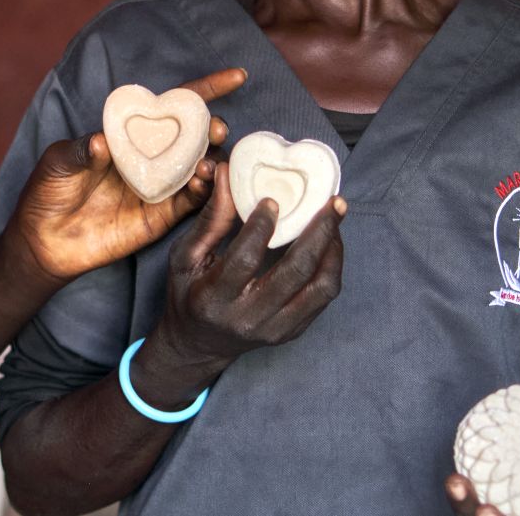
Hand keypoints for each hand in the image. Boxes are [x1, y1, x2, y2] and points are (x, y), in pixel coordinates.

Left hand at [6, 68, 245, 281]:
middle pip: (194, 136)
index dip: (205, 90)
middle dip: (211, 127)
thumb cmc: (49, 190)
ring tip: (209, 160)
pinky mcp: (161, 217)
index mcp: (131, 134)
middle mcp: (152, 157)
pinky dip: (204, 191)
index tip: (236, 77)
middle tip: (216, 128)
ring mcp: (159, 186)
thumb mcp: (58, 162)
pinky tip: (205, 182)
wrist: (43, 239)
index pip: (172, 106)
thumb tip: (102, 144)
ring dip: (212, 159)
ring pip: (200, 167)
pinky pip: (191, 202)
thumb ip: (81, 151)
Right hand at [128, 162, 344, 404]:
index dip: (262, 227)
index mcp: (214, 298)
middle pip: (295, 272)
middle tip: (332, 202)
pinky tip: (329, 244)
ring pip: (320, 288)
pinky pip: (322, 299)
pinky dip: (331, 267)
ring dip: (333, 250)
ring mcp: (274, 330)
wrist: (198, 344)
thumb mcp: (184, 258)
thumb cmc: (187, 294)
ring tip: (335, 220)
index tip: (273, 199)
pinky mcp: (291, 333)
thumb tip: (229, 175)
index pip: (245, 259)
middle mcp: (248, 318)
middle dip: (319, 231)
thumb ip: (210, 220)